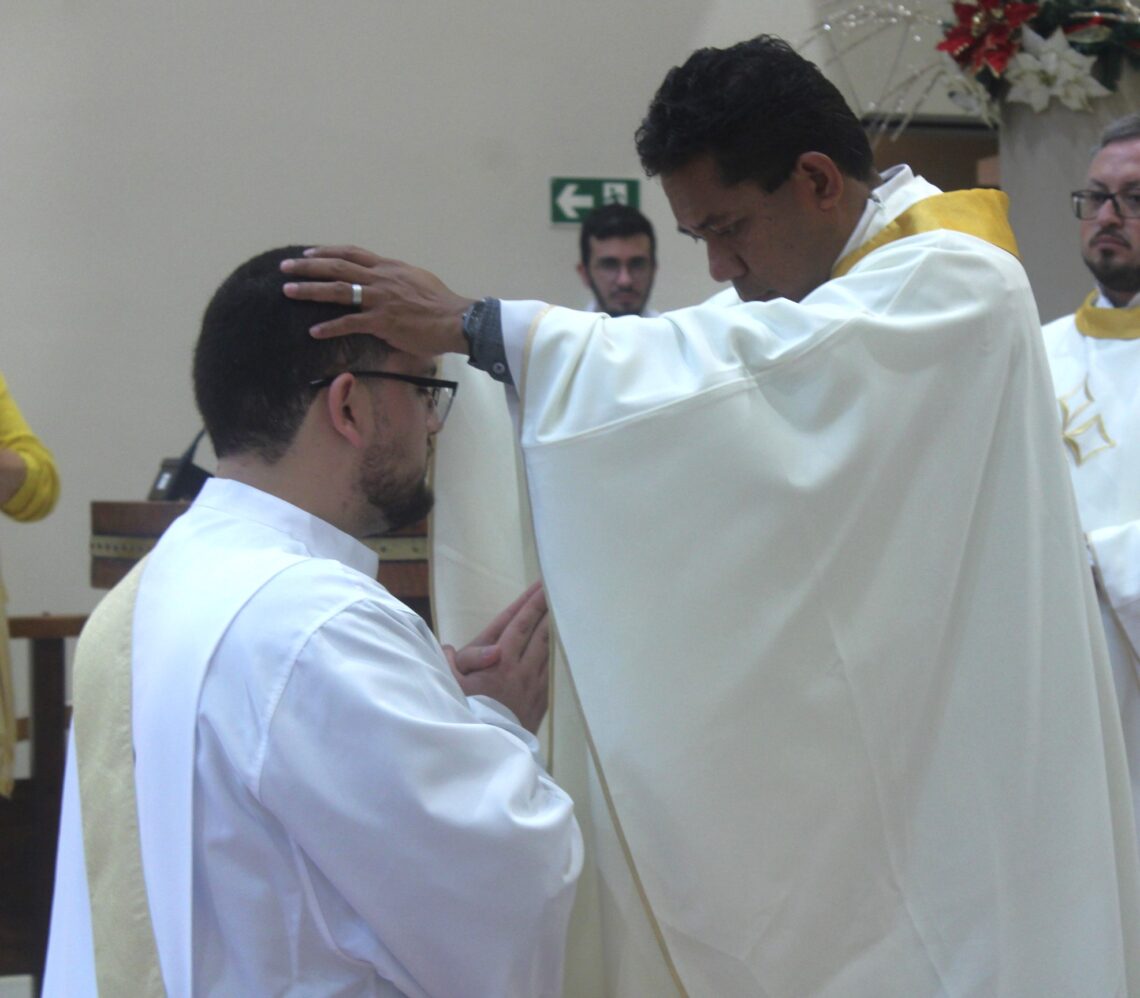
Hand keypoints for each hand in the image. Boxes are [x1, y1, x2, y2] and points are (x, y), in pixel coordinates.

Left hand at [281, 245, 474, 355]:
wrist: (455, 319)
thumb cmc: (440, 304)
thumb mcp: (417, 280)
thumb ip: (396, 279)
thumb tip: (386, 283)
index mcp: (388, 267)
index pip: (351, 253)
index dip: (327, 252)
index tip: (308, 253)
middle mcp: (380, 278)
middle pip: (337, 266)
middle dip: (308, 266)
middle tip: (285, 268)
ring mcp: (379, 299)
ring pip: (338, 290)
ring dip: (310, 290)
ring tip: (288, 292)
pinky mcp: (381, 321)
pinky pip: (350, 322)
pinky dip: (330, 327)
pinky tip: (314, 331)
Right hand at [444, 581, 550, 733]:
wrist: (489, 749)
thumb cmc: (466, 714)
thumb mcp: (451, 685)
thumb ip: (454, 662)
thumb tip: (452, 647)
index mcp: (499, 659)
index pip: (518, 624)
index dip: (530, 604)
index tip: (541, 587)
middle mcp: (520, 667)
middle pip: (538, 631)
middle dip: (547, 608)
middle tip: (558, 588)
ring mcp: (534, 683)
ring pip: (548, 649)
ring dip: (554, 628)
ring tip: (563, 610)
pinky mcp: (541, 699)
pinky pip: (552, 669)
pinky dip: (556, 653)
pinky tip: (559, 646)